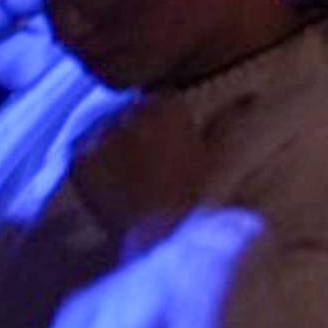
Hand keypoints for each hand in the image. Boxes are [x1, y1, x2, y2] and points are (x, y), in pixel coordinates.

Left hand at [70, 96, 215, 239]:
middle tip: (144, 166)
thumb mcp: (215, 152)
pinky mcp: (78, 156)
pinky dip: (88, 164)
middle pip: (130, 112)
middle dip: (135, 131)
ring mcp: (101, 133)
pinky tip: (105, 183)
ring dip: (110, 146)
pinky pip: (79, 151)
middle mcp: (132, 111)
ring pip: (103, 130)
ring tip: (124, 177)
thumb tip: (249, 96)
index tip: (167, 147)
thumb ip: (229, 118)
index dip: (163, 125)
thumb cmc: (192, 194)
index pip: (160, 101)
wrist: (157, 231)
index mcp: (168, 105)